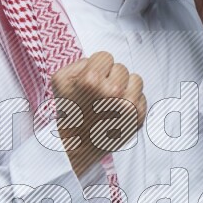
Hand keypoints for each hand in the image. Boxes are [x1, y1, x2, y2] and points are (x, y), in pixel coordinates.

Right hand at [50, 51, 146, 179]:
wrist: (79, 144)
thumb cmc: (70, 111)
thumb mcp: (60, 80)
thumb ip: (80, 62)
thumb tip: (101, 62)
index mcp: (91, 80)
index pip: (105, 57)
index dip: (97, 68)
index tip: (90, 82)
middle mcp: (113, 92)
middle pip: (121, 68)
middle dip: (111, 77)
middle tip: (99, 95)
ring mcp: (128, 105)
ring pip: (135, 79)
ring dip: (125, 87)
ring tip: (111, 101)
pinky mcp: (138, 117)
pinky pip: (142, 96)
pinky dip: (132, 101)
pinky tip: (118, 111)